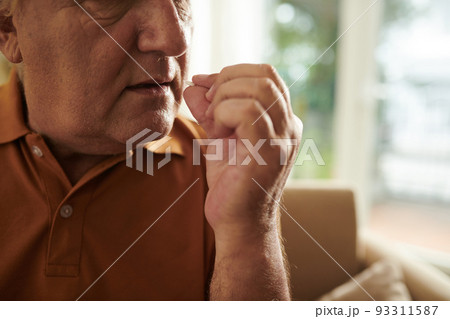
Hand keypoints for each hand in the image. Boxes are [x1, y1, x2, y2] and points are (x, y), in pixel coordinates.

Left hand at [183, 64, 302, 242]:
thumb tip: (194, 85)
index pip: (266, 74)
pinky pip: (248, 112)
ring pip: (257, 89)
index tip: (203, 86)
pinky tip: (217, 134)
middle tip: (208, 107)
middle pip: (264, 75)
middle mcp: (290, 126)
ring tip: (215, 127)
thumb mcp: (218, 138)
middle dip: (226, 82)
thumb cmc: (230, 183)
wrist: (237, 223)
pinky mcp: (270, 152)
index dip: (231, 72)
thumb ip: (209, 110)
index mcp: (282, 120)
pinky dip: (223, 114)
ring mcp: (284, 138)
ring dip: (223, 100)